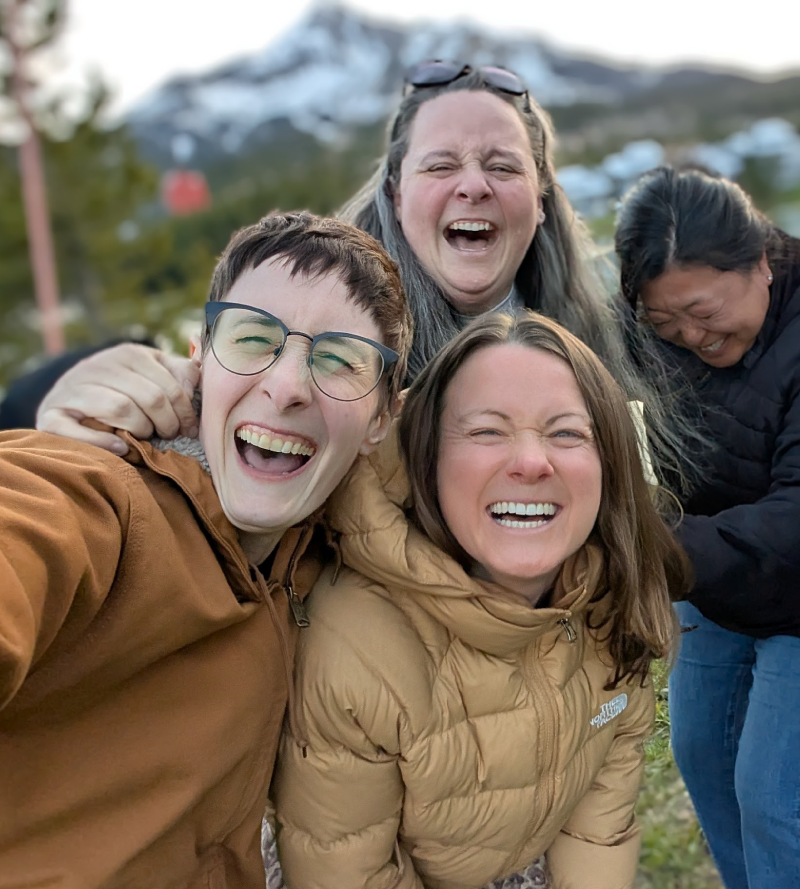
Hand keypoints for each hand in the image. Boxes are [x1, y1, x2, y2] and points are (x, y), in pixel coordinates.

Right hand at [36, 344, 200, 454]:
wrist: (68, 399)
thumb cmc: (122, 389)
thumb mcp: (152, 372)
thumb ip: (178, 371)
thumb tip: (198, 376)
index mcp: (127, 354)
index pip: (169, 385)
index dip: (185, 411)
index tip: (189, 428)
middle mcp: (98, 366)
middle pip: (149, 397)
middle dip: (167, 422)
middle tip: (169, 435)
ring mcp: (72, 390)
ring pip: (120, 408)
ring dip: (140, 429)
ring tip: (145, 437)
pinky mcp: (51, 416)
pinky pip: (78, 430)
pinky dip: (104, 442)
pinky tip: (120, 447)